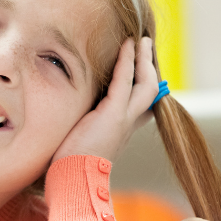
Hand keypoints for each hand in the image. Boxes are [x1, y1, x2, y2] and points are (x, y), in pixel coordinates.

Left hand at [51, 37, 156, 164]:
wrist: (73, 180)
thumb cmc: (70, 167)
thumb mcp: (81, 143)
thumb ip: (84, 128)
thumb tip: (73, 121)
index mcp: (120, 132)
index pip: (141, 108)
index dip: (144, 89)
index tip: (139, 69)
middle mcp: (127, 125)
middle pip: (150, 92)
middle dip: (149, 68)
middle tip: (145, 47)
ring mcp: (123, 119)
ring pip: (145, 84)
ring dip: (143, 59)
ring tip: (140, 41)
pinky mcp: (113, 114)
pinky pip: (125, 81)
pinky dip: (127, 61)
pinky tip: (127, 45)